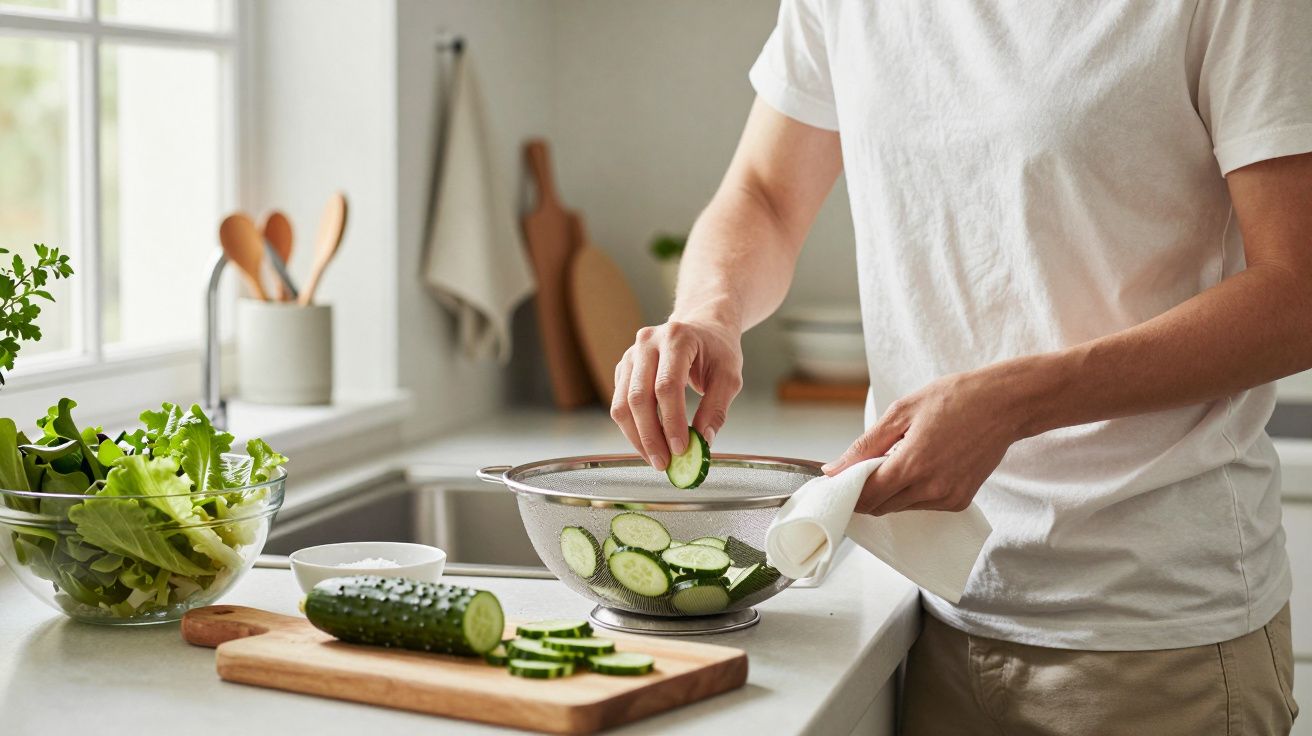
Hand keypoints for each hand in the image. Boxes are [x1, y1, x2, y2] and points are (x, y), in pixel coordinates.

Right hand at [610, 319, 743, 469]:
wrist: (702, 327)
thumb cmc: (717, 350)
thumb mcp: (729, 376)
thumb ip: (717, 409)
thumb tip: (703, 442)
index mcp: (676, 338)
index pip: (667, 385)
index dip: (671, 421)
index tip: (680, 449)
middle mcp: (647, 343)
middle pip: (639, 396)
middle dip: (651, 436)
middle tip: (664, 463)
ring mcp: (630, 354)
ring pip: (622, 404)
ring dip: (637, 437)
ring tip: (656, 459)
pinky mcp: (623, 368)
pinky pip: (620, 404)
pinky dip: (633, 428)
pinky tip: (649, 444)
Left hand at [822, 368, 1023, 514]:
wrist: (1005, 404)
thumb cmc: (955, 399)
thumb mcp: (901, 412)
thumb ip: (865, 445)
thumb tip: (834, 469)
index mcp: (912, 465)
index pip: (865, 496)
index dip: (846, 490)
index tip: (837, 479)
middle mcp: (931, 489)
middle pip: (880, 506)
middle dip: (866, 489)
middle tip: (866, 463)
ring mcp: (948, 498)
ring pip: (900, 507)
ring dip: (890, 490)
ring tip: (901, 456)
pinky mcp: (960, 501)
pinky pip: (923, 505)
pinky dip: (912, 491)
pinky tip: (922, 464)